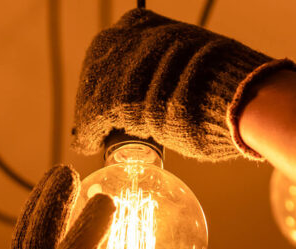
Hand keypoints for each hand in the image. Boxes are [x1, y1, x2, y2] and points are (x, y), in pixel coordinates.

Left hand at [72, 8, 294, 161]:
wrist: (241, 103)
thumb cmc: (222, 95)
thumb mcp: (191, 67)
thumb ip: (166, 69)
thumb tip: (147, 92)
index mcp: (155, 26)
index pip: (111, 45)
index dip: (100, 73)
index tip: (94, 95)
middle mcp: (140, 37)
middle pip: (99, 67)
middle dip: (89, 96)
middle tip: (87, 123)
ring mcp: (131, 65)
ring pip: (96, 92)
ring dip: (88, 119)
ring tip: (87, 137)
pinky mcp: (125, 94)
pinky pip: (96, 114)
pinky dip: (88, 132)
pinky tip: (86, 143)